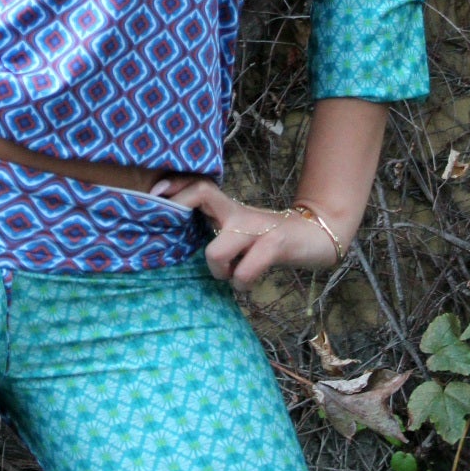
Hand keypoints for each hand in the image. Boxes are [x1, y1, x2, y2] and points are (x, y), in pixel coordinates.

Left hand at [150, 176, 339, 291]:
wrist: (315, 237)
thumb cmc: (270, 240)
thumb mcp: (240, 232)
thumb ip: (217, 232)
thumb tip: (179, 244)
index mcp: (229, 209)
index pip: (199, 185)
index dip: (176, 186)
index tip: (154, 192)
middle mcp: (239, 213)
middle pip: (203, 193)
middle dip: (180, 206)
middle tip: (171, 228)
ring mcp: (256, 228)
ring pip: (216, 250)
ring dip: (218, 271)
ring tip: (228, 276)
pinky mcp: (274, 244)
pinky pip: (244, 271)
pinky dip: (241, 284)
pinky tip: (246, 285)